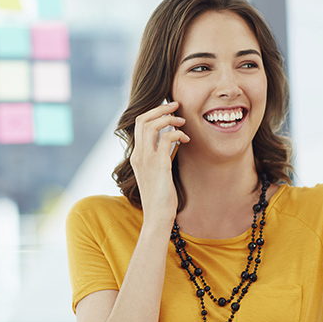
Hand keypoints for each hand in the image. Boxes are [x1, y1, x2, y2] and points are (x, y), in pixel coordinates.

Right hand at [129, 101, 188, 223]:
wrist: (157, 216)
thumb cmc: (160, 197)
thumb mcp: (157, 173)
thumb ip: (160, 156)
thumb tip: (171, 142)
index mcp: (136, 156)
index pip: (138, 125)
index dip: (153, 113)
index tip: (168, 110)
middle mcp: (138, 155)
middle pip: (141, 119)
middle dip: (160, 108)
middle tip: (176, 105)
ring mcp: (146, 159)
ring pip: (151, 125)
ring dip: (169, 118)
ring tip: (182, 121)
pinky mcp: (159, 164)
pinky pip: (167, 138)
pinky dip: (178, 133)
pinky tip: (186, 139)